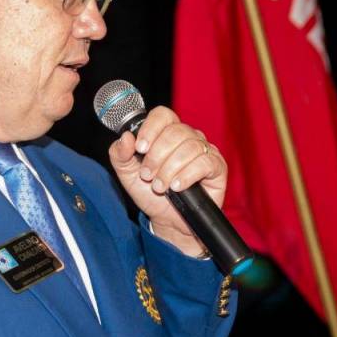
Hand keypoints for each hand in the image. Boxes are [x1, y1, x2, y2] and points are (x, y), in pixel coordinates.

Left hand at [107, 107, 227, 255]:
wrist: (167, 220)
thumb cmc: (149, 193)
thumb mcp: (127, 174)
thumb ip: (119, 154)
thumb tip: (125, 137)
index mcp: (166, 133)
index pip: (162, 115)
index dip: (150, 128)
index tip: (140, 148)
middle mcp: (187, 137)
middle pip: (175, 132)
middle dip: (157, 156)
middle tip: (147, 176)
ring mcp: (204, 150)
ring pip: (189, 147)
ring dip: (169, 169)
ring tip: (160, 186)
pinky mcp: (217, 166)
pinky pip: (204, 162)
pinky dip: (187, 175)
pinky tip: (177, 187)